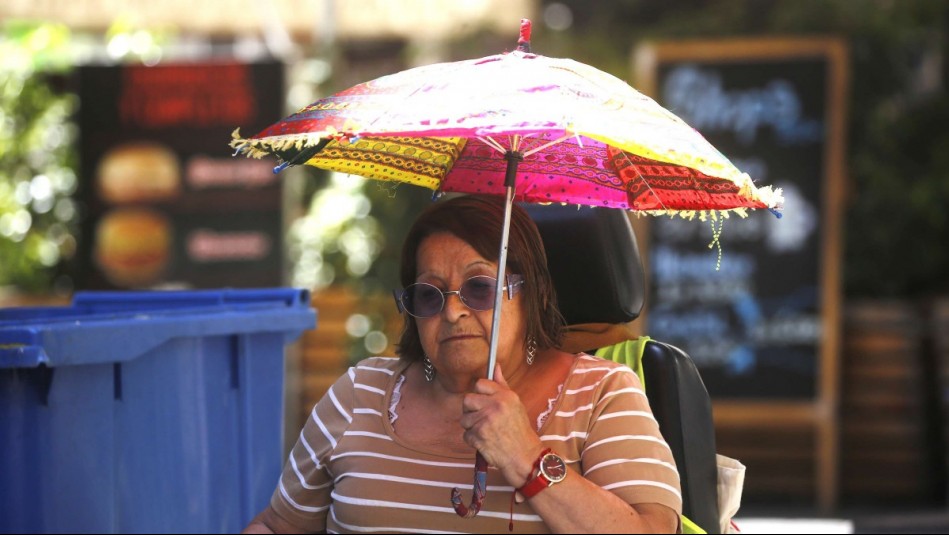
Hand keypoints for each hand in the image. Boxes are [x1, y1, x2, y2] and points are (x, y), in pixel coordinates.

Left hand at [458, 364, 543, 486]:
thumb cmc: (519, 430)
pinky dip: (473, 440)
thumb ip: (501, 385)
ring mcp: (485, 421)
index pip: (480, 384)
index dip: (479, 394)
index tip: (484, 402)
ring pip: (464, 418)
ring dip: (471, 426)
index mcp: (505, 396)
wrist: (523, 456)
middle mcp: (495, 406)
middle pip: (467, 399)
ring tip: (486, 431)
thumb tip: (495, 366)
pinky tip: (485, 441)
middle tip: (482, 418)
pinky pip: (465, 434)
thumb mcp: (515, 404)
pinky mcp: (478, 436)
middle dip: (471, 410)